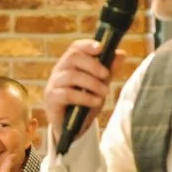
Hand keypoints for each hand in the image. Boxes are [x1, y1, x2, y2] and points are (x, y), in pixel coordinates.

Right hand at [42, 37, 119, 151]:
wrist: (72, 127)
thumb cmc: (84, 103)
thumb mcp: (99, 85)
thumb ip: (108, 70)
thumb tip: (121, 54)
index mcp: (70, 64)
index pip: (75, 48)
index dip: (87, 45)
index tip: (101, 48)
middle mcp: (59, 70)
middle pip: (73, 57)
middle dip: (93, 64)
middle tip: (107, 75)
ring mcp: (53, 84)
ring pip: (72, 75)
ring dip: (92, 83)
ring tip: (104, 92)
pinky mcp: (51, 99)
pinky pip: (67, 94)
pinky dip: (85, 97)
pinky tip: (95, 102)